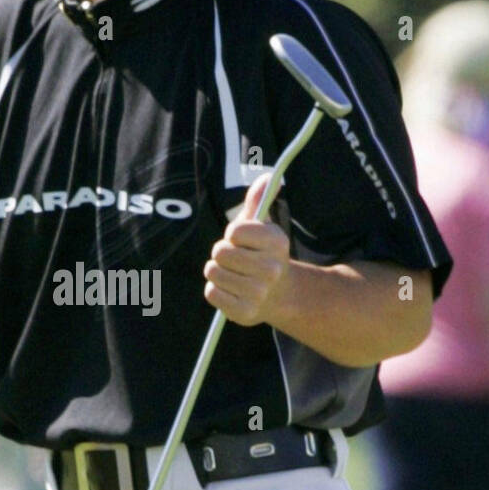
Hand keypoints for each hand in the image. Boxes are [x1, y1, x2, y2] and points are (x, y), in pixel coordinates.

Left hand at [203, 174, 289, 326]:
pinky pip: (211, 293)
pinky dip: (215, 290)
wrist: (277, 294)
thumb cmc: (261, 253)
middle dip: (221, 253)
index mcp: (276, 241)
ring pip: (212, 272)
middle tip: (235, 259)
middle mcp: (272, 268)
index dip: (232, 234)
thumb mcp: (262, 226)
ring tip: (232, 274)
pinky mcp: (244, 313)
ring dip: (217, 271)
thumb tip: (264, 177)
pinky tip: (230, 290)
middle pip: (220, 252)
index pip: (234, 231)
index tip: (242, 239)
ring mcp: (259, 293)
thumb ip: (258, 201)